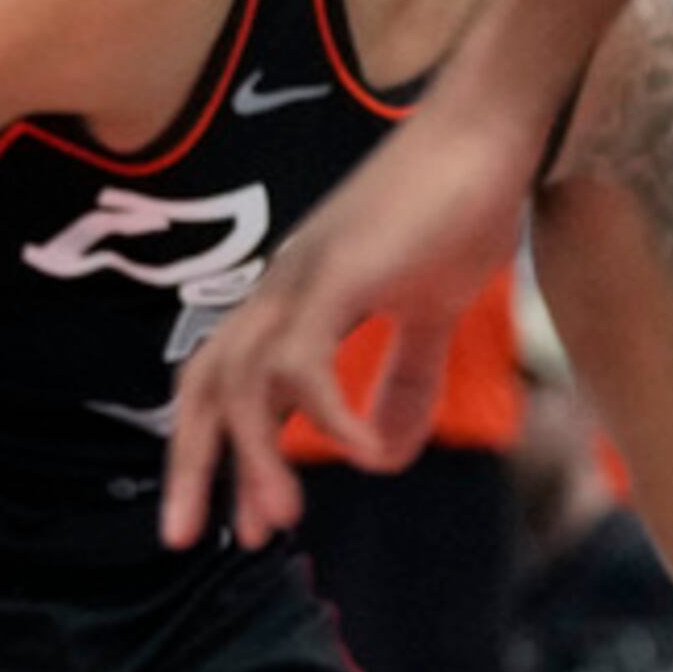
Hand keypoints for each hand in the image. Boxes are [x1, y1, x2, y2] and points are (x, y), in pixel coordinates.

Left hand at [160, 93, 546, 548]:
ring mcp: (301, 281)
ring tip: (277, 522)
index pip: (225, 385)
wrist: (488, 130)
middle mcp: (278, 293)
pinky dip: (327, 415)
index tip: (229, 522)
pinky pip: (307, 358)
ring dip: (255, 459)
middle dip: (192, 467)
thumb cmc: (458, 210)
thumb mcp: (431, 313)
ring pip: (247, 383)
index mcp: (289, 303)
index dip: (214, 452)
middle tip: (185, 541)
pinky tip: (359, 456)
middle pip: (206, 387)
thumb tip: (380, 459)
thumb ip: (404, 380)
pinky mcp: (339, 273)